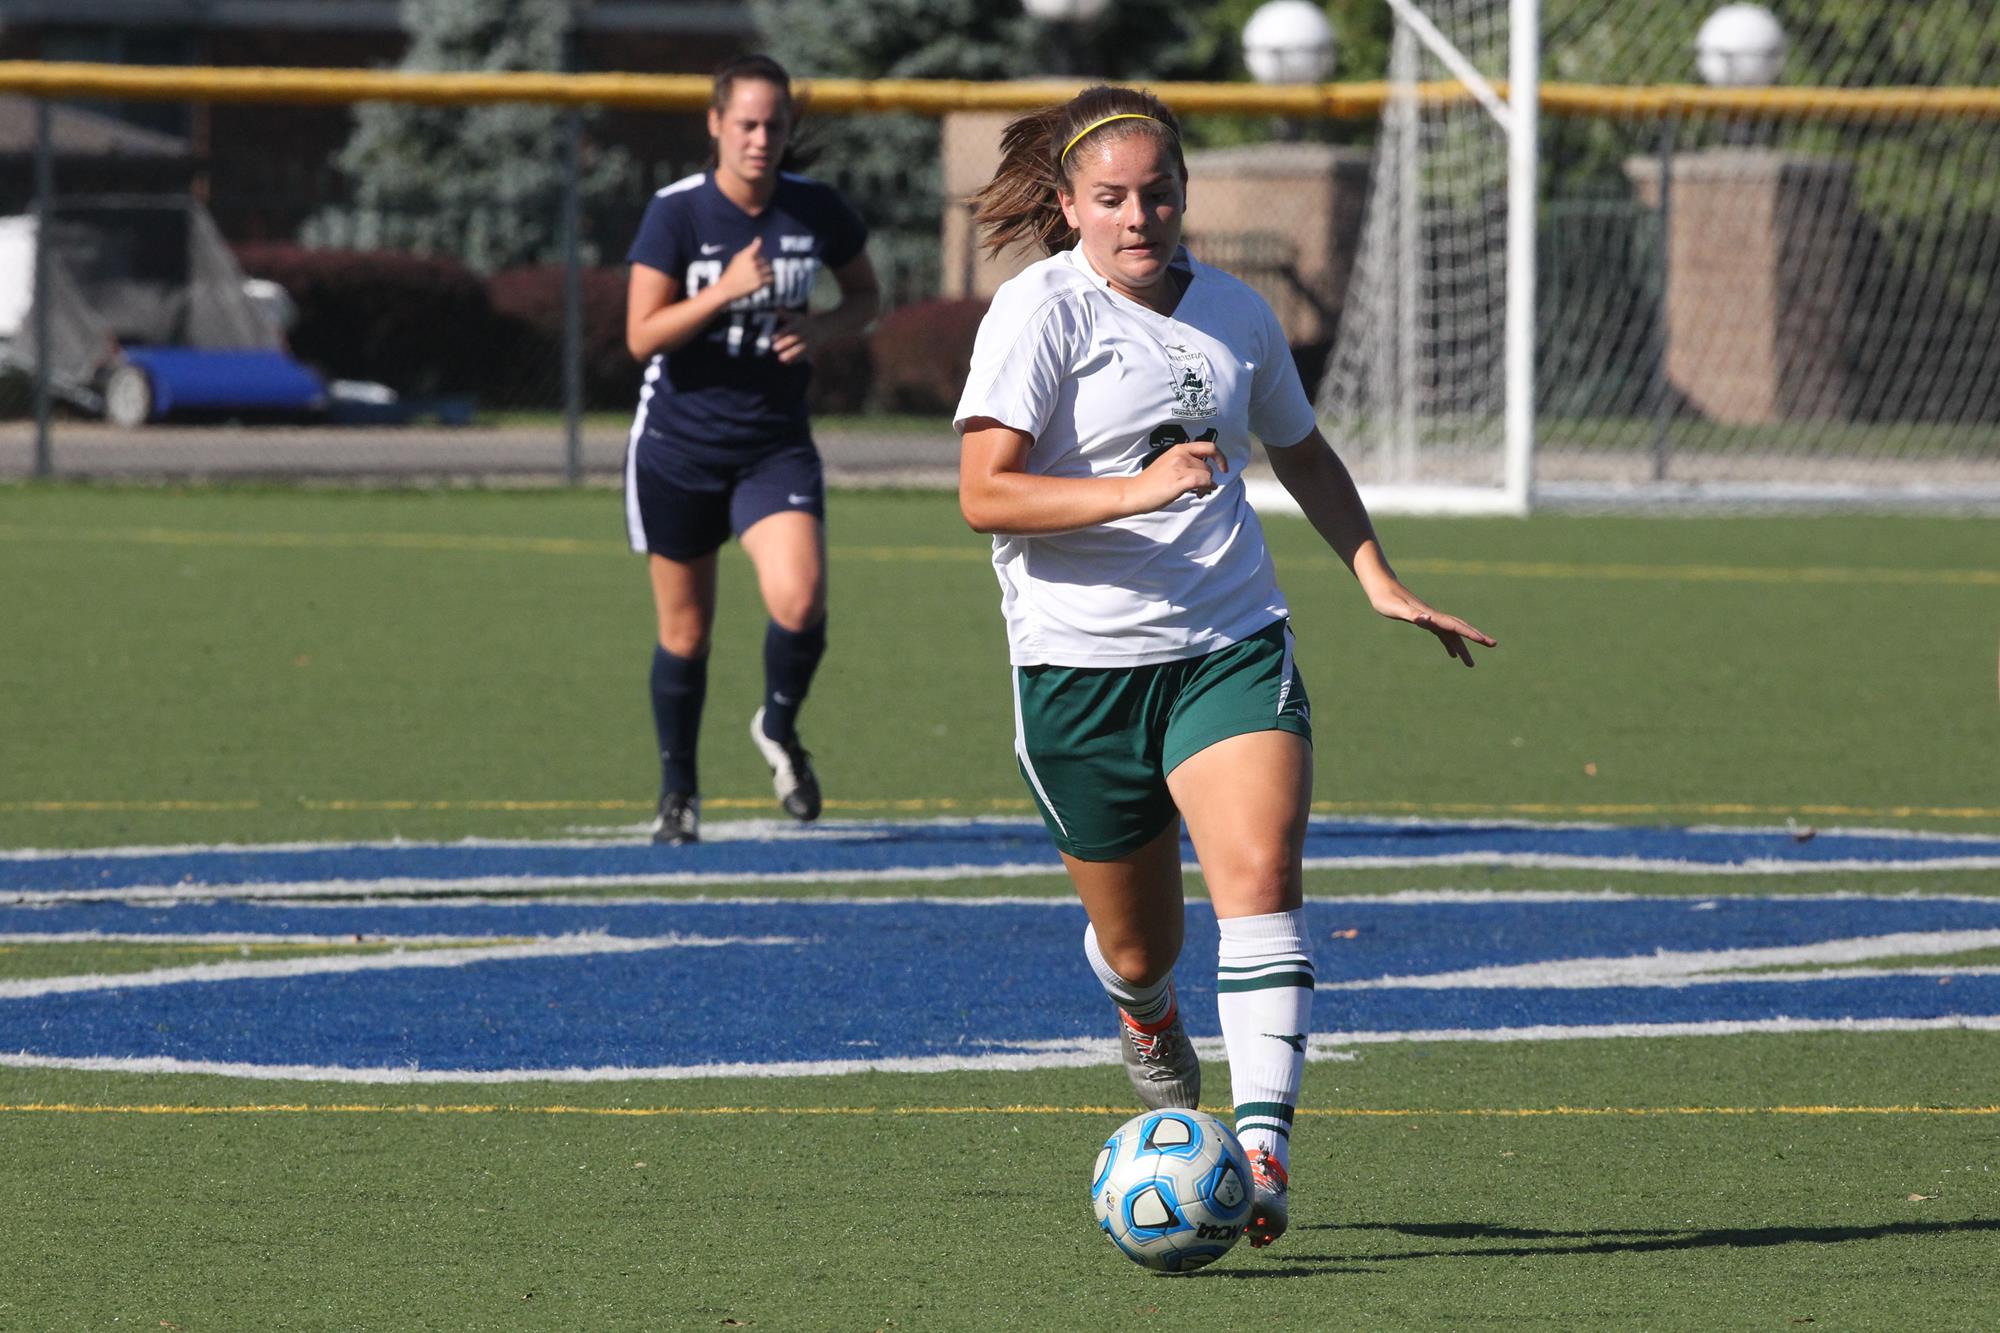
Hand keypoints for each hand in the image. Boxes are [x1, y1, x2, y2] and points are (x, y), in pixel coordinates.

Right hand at [714, 236, 771, 302]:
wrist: (727, 288)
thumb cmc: (733, 272)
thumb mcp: (738, 258)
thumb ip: (750, 250)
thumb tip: (759, 239)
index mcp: (746, 256)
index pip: (755, 248)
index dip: (757, 244)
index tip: (758, 240)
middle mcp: (752, 264)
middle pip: (765, 261)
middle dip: (762, 265)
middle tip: (754, 270)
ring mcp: (756, 274)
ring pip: (769, 269)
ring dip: (766, 272)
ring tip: (759, 275)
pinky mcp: (759, 283)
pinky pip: (770, 278)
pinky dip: (768, 279)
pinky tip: (763, 280)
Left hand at [770, 311, 813, 363]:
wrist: (828, 326)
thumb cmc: (808, 322)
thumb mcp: (798, 317)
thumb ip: (786, 315)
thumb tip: (776, 309)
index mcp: (803, 322)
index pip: (791, 327)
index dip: (782, 333)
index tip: (772, 338)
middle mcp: (807, 331)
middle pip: (796, 337)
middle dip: (785, 343)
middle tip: (774, 348)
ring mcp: (811, 340)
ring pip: (801, 348)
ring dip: (791, 354)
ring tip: (780, 359)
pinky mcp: (814, 349)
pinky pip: (805, 354)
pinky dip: (796, 359)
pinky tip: (787, 362)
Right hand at [1128, 440, 1224, 511]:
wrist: (1134, 492)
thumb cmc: (1151, 482)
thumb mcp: (1169, 463)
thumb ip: (1185, 462)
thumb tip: (1206, 471)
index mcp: (1178, 449)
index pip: (1209, 446)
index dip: (1221, 457)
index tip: (1223, 468)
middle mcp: (1180, 455)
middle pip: (1208, 465)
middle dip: (1209, 478)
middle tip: (1203, 489)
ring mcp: (1179, 467)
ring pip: (1207, 475)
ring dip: (1207, 486)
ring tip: (1198, 493)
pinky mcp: (1179, 481)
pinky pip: (1203, 481)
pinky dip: (1207, 488)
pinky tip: (1202, 493)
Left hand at [1369, 585, 1495, 666]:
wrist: (1380, 587)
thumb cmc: (1386, 599)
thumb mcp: (1396, 609)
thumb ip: (1412, 614)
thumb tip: (1428, 620)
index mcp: (1431, 616)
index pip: (1455, 626)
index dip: (1470, 634)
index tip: (1485, 641)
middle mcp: (1434, 617)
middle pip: (1460, 629)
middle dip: (1476, 637)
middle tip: (1493, 645)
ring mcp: (1430, 618)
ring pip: (1452, 634)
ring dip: (1463, 647)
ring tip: (1471, 664)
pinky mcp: (1423, 620)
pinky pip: (1442, 634)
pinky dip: (1449, 644)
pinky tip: (1452, 654)